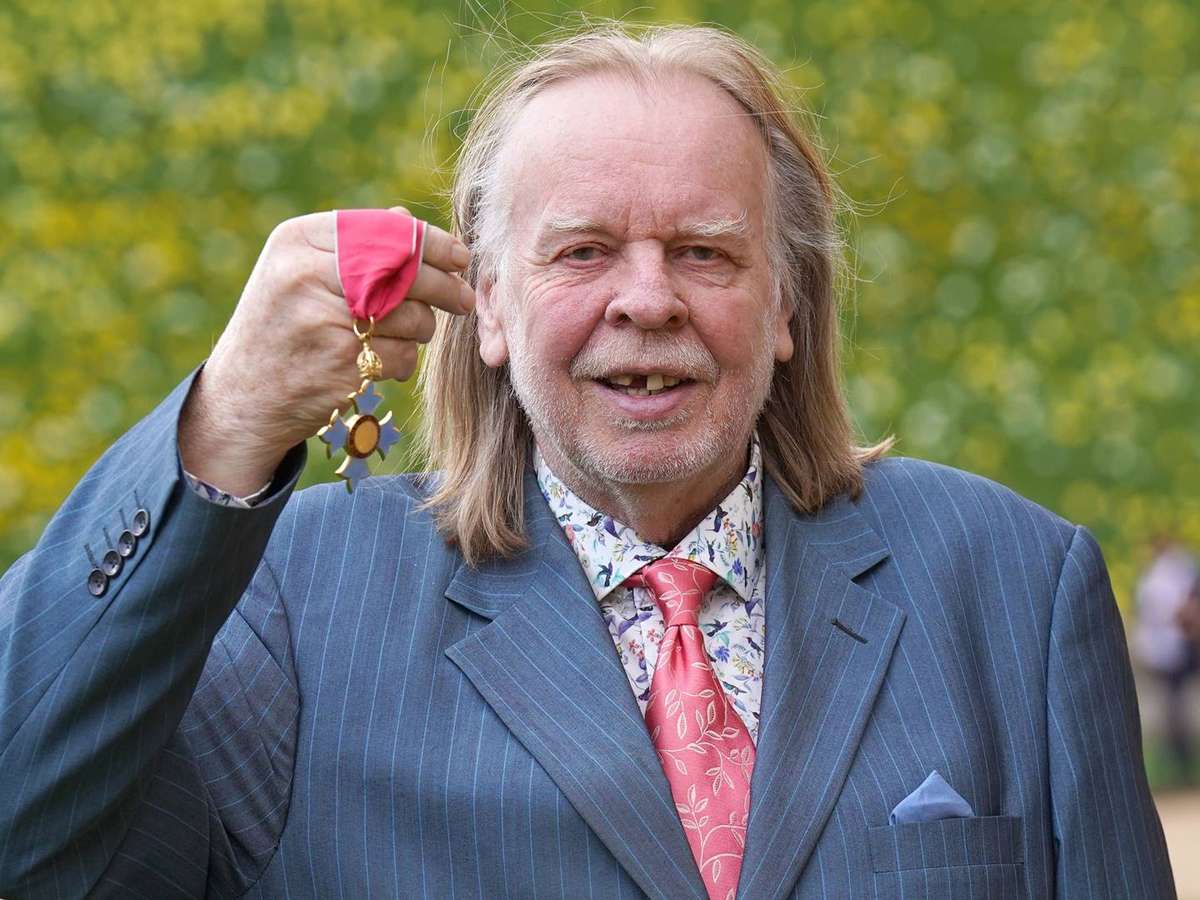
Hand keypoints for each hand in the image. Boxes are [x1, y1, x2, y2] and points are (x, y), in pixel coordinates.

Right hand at [179, 207, 473, 495]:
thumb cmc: (283, 324)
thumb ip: (352, 244)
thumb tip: (409, 220)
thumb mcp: (299, 271)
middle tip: (465, 298)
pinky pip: (402, 355)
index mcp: (298, 241)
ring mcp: (322, 321)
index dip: (432, 244)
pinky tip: (386, 361)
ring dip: (423, 327)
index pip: (385, 230)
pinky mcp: (340, 365)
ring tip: (410, 332)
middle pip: (405, 271)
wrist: (244, 395)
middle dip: (445, 286)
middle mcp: (306, 274)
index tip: (460, 257)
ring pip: (411, 316)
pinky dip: (405, 359)